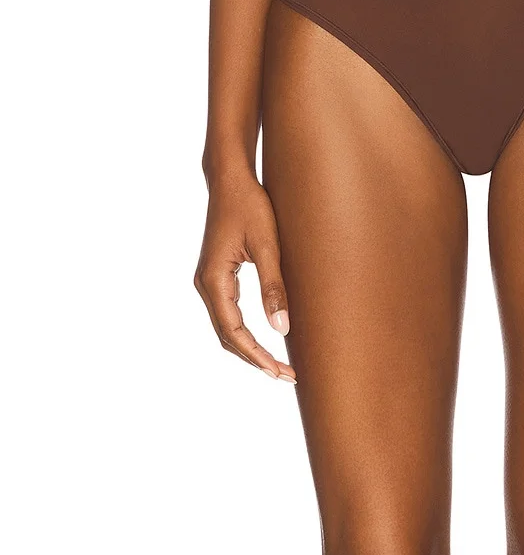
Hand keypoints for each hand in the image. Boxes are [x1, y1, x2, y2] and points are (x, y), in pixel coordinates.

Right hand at [194, 169, 296, 381]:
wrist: (231, 179)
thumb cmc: (250, 206)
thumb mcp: (268, 246)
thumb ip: (274, 288)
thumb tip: (282, 329)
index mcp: (214, 279)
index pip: (233, 331)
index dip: (257, 356)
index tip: (279, 372)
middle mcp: (205, 284)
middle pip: (227, 336)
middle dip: (255, 359)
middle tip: (286, 376)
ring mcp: (209, 281)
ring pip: (227, 329)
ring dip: (250, 349)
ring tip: (279, 366)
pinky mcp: (217, 277)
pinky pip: (228, 315)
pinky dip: (246, 334)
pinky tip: (266, 342)